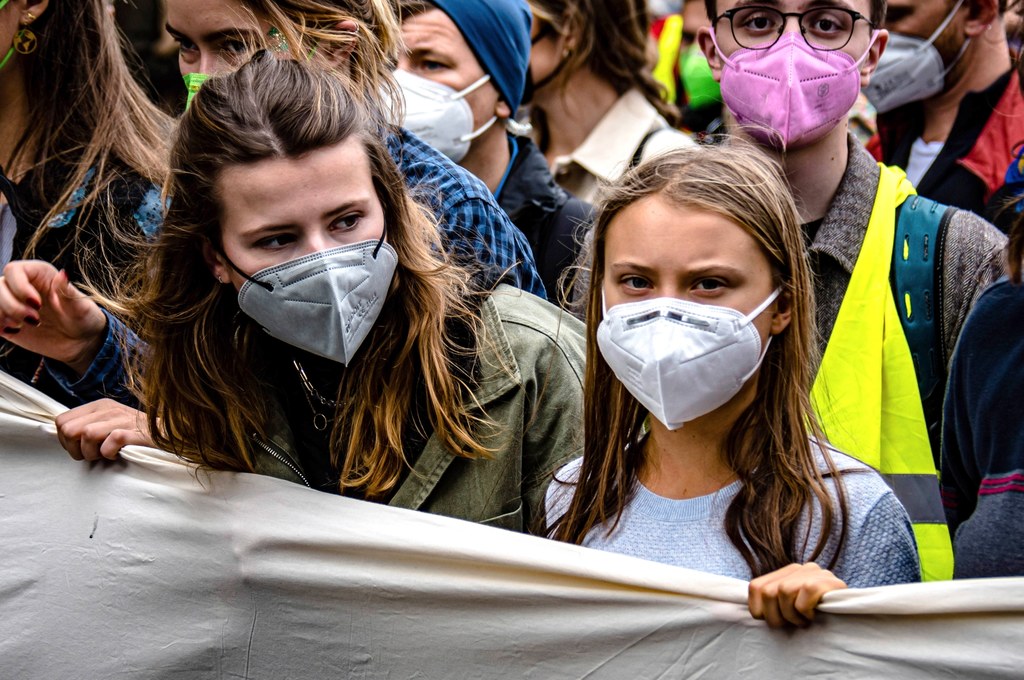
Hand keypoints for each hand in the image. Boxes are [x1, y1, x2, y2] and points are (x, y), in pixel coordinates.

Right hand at [0, 260, 108, 375]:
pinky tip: (13, 331)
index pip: (14, 270)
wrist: (80, 341)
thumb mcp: (81, 308)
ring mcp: (12, 303)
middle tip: (35, 320)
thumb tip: (62, 274)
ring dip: (1, 315)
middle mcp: (22, 286)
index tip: (37, 304)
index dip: (19, 287)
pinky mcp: (6, 320)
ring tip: (21, 326)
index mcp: (40, 275)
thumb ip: (68, 292)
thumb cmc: (84, 319)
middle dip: (12, 306)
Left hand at [56, 399, 152, 460]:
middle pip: (69, 430)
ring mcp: (121, 419)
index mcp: (99, 406)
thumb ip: (87, 425)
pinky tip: (118, 454)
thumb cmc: (135, 435)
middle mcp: (108, 409)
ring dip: (92, 453)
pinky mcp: (133, 432)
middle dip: (75, 449)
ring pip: (85, 436)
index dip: (65, 440)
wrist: (169, 436)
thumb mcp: (109, 423)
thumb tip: (64, 437)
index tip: (80, 448)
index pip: (61, 421)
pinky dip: (109, 454)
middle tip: (92, 455)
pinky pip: (108, 445)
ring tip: (105, 455)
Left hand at [748, 562, 846, 627]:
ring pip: (784, 591)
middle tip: (791, 625)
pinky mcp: (828, 581)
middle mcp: (797, 568)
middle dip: (776, 617)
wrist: (852, 620)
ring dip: (792, 615)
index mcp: (784, 573)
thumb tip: (755, 611)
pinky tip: (814, 616)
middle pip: (768, 591)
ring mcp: (814, 572)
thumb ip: (771, 603)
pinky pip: (806, 593)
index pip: (755, 587)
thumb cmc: (815, 619)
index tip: (777, 621)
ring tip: (804, 621)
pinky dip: (806, 610)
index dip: (760, 610)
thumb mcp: (788, 609)